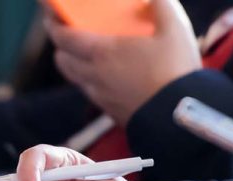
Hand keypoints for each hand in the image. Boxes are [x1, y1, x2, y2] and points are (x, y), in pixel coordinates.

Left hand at [46, 0, 200, 124]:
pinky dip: (91, 81)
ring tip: (85, 54)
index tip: (49, 15)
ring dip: (73, 64)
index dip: (52, 24)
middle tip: (66, 32)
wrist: (183, 118)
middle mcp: (95, 77)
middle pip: (63, 61)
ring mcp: (102, 98)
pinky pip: (92, 94)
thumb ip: (161, 5)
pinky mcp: (112, 113)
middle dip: (60, 45)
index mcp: (102, 53)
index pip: (63, 38)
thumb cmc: (176, 70)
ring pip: (76, 79)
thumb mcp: (174, 29)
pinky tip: (107, 75)